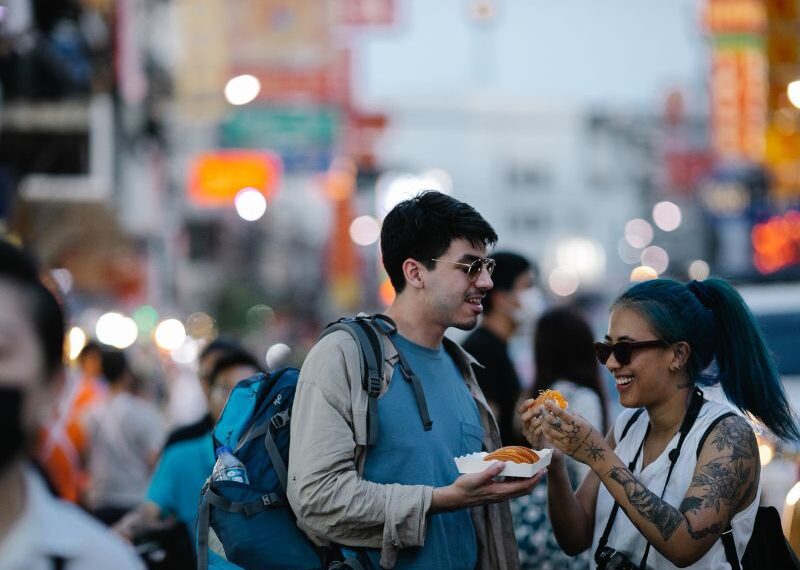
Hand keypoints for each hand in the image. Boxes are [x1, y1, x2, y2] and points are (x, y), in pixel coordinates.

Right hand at [430, 462, 544, 512]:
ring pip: (518, 488)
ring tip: (531, 467)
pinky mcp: (495, 492)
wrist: (456, 498)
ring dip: (527, 479)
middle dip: (535, 479)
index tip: (543, 470)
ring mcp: (499, 495)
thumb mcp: (476, 478)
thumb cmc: (465, 488)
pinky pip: (511, 487)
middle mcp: (502, 495)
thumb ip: (489, 471)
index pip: (523, 487)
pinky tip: (515, 470)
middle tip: (541, 467)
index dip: (535, 479)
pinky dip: (517, 479)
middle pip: (524, 489)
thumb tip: (502, 464)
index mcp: (500, 492)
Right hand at [519, 398, 546, 448]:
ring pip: (531, 425)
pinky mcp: (534, 441)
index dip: (525, 405)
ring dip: (540, 420)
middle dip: (532, 412)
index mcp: (526, 419)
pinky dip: (542, 428)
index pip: (521, 410)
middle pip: (523, 418)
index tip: (532, 400)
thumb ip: (545, 409)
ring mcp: (529, 434)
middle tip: (541, 408)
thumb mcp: (545, 417)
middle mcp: (525, 426)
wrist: (551, 444)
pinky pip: (537, 433)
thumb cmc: (548, 428)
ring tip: (547, 416)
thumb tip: (550, 399)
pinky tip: (548, 425)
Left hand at [539, 401, 608, 466]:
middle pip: (552, 421)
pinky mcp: (563, 449)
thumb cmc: (594, 437)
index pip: (561, 413)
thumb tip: (570, 410)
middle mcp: (570, 432)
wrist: (598, 456)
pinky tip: (545, 428)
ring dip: (543, 423)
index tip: (547, 401)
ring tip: (541, 418)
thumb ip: (577, 417)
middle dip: (544, 414)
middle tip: (541, 409)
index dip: (552, 407)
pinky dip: (546, 432)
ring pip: (549, 431)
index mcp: (577, 424)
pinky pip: (551, 439)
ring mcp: (566, 441)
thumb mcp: (588, 424)